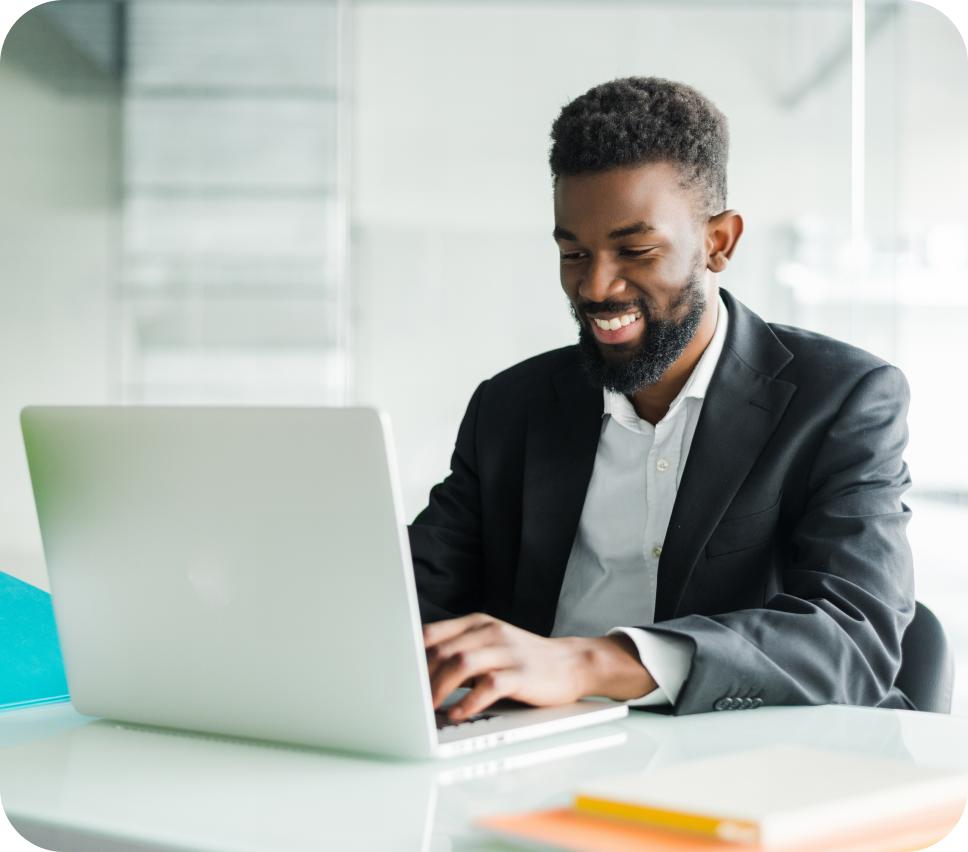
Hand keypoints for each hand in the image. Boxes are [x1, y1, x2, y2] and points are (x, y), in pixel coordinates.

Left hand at [423, 613, 657, 719]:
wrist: (572, 662)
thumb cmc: (524, 657)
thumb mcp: (490, 643)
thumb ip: (459, 649)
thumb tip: (418, 670)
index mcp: (477, 623)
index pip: (432, 633)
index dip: (410, 654)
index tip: (395, 675)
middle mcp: (490, 632)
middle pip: (442, 650)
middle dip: (420, 677)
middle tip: (407, 699)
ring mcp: (507, 651)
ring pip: (461, 664)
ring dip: (439, 688)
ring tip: (427, 708)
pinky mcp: (521, 673)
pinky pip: (489, 685)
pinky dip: (469, 701)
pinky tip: (458, 713)